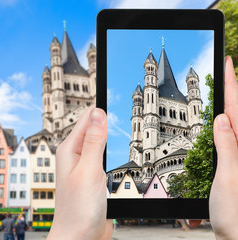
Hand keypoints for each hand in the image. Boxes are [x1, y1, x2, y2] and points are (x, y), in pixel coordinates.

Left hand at [47, 107, 112, 239]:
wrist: (80, 237)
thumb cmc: (78, 209)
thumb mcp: (89, 170)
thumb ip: (94, 141)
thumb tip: (98, 112)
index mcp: (70, 150)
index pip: (86, 119)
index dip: (100, 106)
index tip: (113, 89)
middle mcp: (75, 156)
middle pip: (92, 128)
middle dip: (105, 118)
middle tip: (122, 101)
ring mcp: (84, 167)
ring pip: (99, 142)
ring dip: (108, 133)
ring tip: (118, 118)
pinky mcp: (93, 177)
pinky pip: (102, 157)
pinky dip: (110, 150)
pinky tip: (115, 147)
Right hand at [209, 56, 237, 238]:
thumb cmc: (237, 216)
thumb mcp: (228, 179)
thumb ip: (228, 147)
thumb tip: (223, 119)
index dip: (233, 84)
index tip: (228, 62)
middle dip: (234, 89)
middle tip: (227, 68)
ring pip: (236, 124)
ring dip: (231, 104)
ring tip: (226, 89)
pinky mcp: (235, 165)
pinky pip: (231, 139)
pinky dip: (227, 125)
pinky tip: (223, 122)